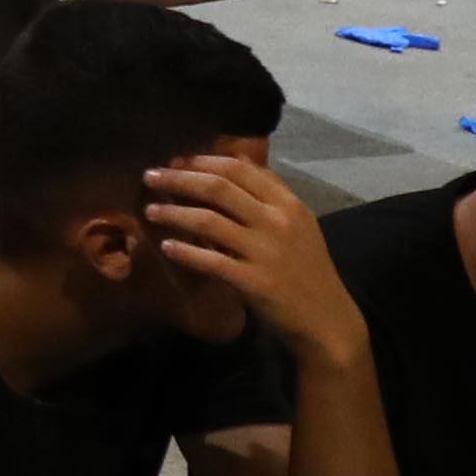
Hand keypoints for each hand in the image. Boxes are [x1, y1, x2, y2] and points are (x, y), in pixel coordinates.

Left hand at [140, 148, 351, 362]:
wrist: (325, 318)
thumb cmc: (307, 269)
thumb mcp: (299, 223)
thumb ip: (270, 192)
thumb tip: (235, 157)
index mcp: (288, 204)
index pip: (240, 169)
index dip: (203, 161)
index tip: (176, 160)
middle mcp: (277, 222)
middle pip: (219, 188)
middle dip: (179, 178)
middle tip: (150, 176)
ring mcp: (265, 252)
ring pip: (209, 220)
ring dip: (174, 213)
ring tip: (149, 210)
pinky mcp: (254, 282)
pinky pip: (211, 260)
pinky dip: (185, 251)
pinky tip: (166, 246)